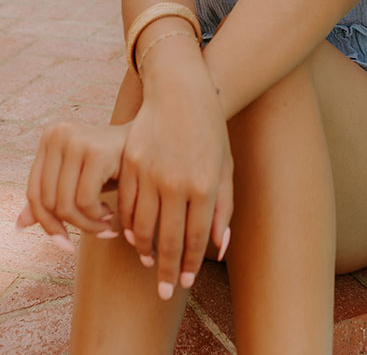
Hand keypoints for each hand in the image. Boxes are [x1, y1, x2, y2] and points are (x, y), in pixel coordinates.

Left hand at [16, 122, 130, 249]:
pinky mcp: (96, 151)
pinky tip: (111, 213)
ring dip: (87, 225)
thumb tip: (20, 224)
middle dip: (72, 227)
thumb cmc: (113, 164)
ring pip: (66, 205)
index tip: (65, 244)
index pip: (34, 192)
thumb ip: (52, 198)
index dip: (47, 224)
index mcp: (50, 138)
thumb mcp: (79, 180)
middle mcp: (58, 135)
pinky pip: (85, 201)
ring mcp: (76, 140)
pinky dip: (96, 216)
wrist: (151, 145)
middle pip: (48, 202)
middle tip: (96, 232)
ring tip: (106, 224)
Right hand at [118, 56, 233, 299]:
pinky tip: (132, 234)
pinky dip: (127, 225)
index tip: (183, 283)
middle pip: (166, 239)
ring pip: (141, 226)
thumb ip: (224, 209)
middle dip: (164, 270)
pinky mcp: (130, 163)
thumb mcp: (225, 168)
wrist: (181, 92)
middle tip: (162, 291)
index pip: (195, 238)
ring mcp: (150, 172)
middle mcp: (176, 182)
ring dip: (143, 250)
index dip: (188, 264)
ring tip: (147, 261)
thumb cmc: (210, 131)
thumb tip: (219, 249)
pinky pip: (124, 205)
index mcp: (204, 185)